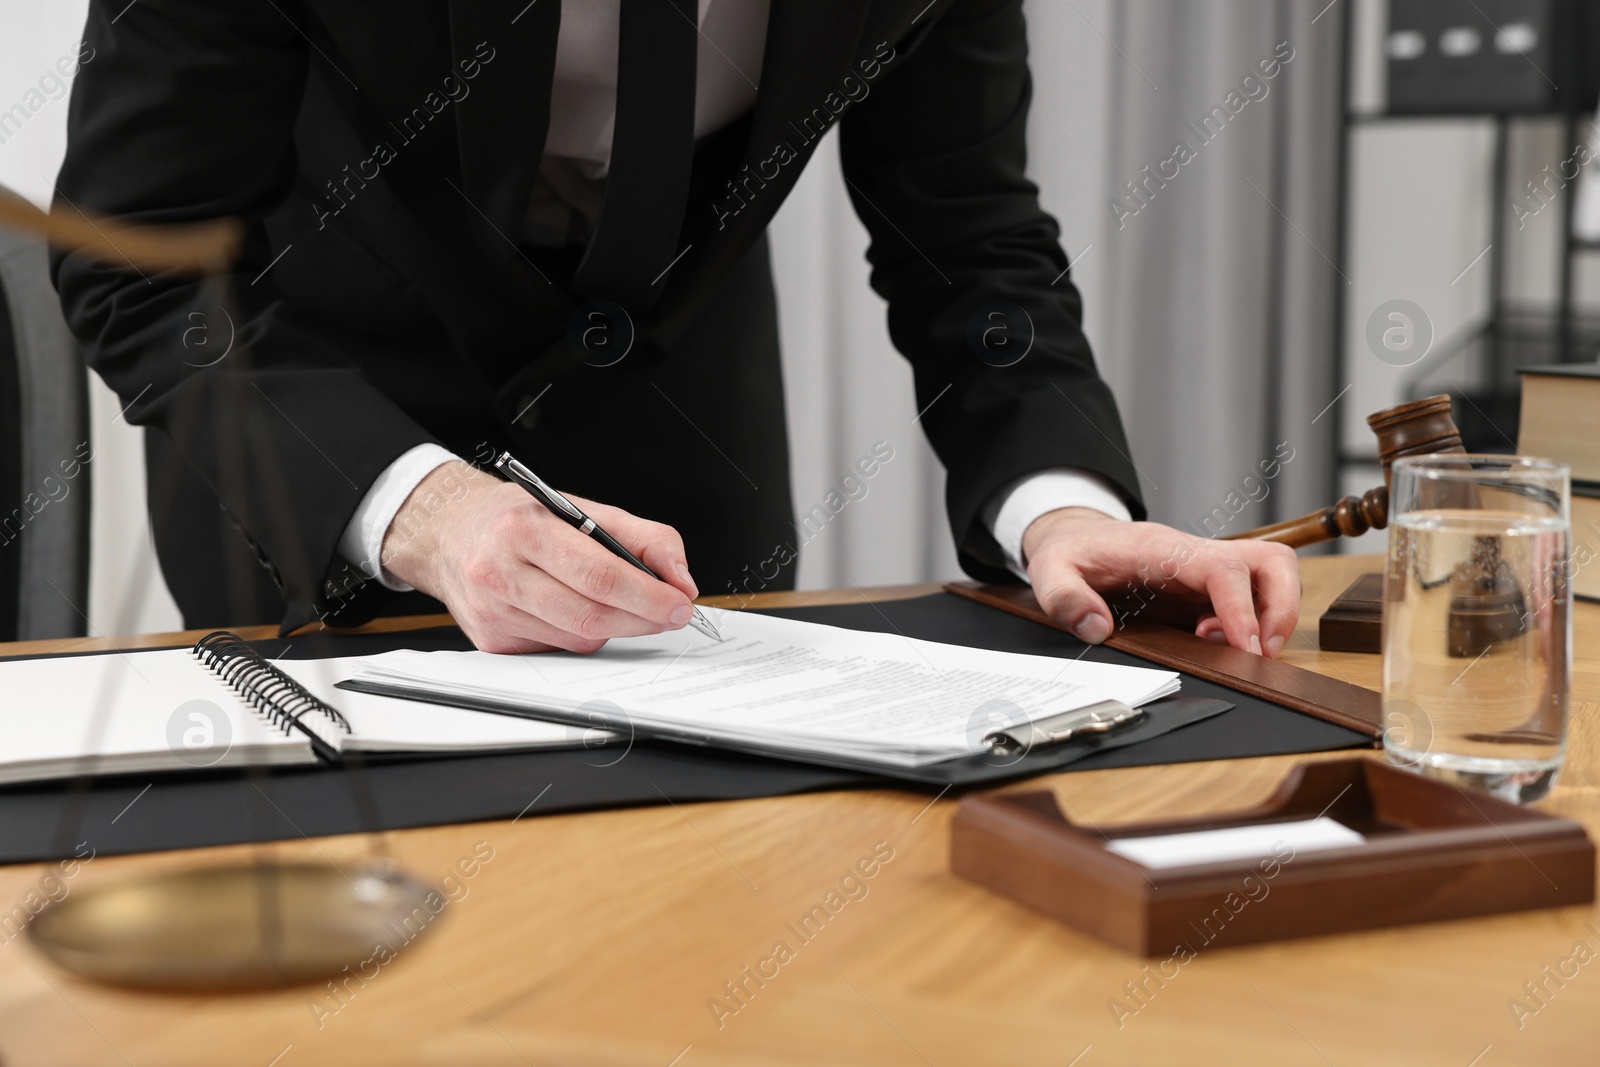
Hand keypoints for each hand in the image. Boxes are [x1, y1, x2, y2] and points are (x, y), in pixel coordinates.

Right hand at [381, 462, 698, 653]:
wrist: (449, 532)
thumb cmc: (517, 519)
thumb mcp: (580, 508)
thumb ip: (642, 538)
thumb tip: (680, 579)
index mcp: (524, 529)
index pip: (598, 574)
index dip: (648, 595)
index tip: (679, 603)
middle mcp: (500, 571)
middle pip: (589, 614)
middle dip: (641, 619)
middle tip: (670, 613)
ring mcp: (492, 611)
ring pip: (577, 638)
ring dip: (612, 626)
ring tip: (618, 603)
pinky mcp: (490, 640)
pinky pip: (556, 649)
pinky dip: (578, 633)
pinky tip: (572, 610)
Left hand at [1021, 507, 1300, 656]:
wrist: (1075, 537)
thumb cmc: (1071, 551)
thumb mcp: (1050, 572)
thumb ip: (1065, 599)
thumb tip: (1097, 628)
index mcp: (1163, 549)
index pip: (1223, 567)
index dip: (1243, 608)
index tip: (1246, 645)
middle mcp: (1195, 554)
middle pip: (1271, 561)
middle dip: (1281, 609)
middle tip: (1261, 651)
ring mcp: (1205, 569)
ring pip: (1272, 573)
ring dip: (1275, 615)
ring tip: (1244, 648)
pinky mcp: (1207, 585)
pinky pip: (1253, 594)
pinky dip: (1254, 621)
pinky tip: (1218, 641)